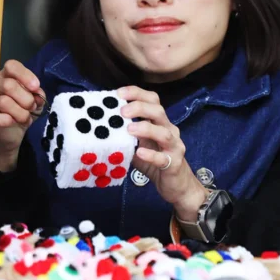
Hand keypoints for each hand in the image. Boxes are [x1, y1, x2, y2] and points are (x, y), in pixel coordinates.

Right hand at [0, 60, 45, 171]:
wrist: (11, 134)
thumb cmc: (22, 112)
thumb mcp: (35, 102)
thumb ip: (38, 95)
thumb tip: (38, 95)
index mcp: (7, 76)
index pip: (12, 66)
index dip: (25, 75)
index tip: (35, 87)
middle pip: (9, 85)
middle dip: (26, 99)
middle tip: (31, 107)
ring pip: (4, 102)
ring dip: (21, 113)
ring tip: (25, 118)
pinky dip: (9, 120)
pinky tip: (13, 122)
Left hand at [118, 86, 208, 220]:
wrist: (177, 186)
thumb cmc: (155, 162)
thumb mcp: (138, 145)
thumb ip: (126, 135)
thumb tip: (101, 126)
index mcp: (160, 122)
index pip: (152, 100)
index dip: (137, 93)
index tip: (119, 93)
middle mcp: (169, 130)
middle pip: (158, 111)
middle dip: (140, 107)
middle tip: (122, 111)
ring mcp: (174, 147)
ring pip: (164, 133)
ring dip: (146, 128)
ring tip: (129, 129)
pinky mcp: (174, 164)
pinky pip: (163, 158)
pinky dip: (151, 155)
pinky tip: (140, 153)